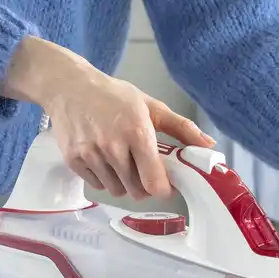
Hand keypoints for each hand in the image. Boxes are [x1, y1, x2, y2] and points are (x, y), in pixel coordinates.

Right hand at [1, 36, 214, 198]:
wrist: (69, 87)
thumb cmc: (114, 95)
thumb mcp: (151, 105)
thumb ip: (182, 127)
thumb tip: (209, 145)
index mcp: (137, 133)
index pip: (155, 183)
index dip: (164, 188)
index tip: (167, 181)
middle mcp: (113, 147)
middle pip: (137, 191)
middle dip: (145, 185)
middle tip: (144, 168)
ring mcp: (91, 156)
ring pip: (117, 190)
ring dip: (124, 183)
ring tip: (123, 161)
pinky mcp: (74, 161)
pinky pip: (98, 185)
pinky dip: (105, 179)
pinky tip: (105, 159)